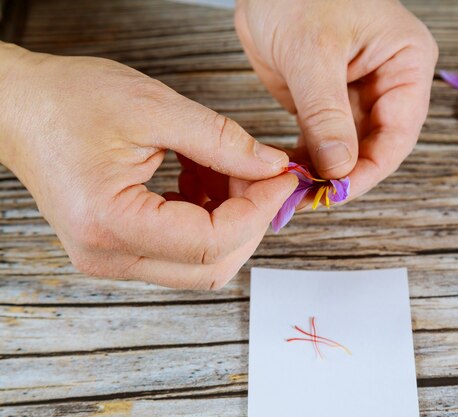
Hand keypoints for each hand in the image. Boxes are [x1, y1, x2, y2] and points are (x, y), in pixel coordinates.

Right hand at [0, 43, 296, 288]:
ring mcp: (113, 258)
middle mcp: (109, 256)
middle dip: (251, 219)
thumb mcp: (154, 109)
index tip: (282, 177)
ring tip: (227, 167)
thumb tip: (272, 167)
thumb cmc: (69, 102)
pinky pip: (183, 251)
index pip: (211, 242)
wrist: (20, 109)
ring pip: (202, 262)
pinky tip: (205, 178)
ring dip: (232, 219)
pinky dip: (209, 218)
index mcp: (110, 223)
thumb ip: (221, 141)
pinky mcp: (120, 250)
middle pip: (212, 265)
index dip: (259, 210)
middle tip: (261, 172)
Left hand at [235, 0, 437, 196]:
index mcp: (405, 63)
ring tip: (296, 190)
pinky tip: (289, 172)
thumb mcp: (313, 51)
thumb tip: (340, 168)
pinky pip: (322, 140)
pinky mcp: (325, 101)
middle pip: (374, 146)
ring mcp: (355, 93)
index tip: (337, 192)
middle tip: (312, 197)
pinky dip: (307, 158)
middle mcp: (386, 82)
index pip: (398, 133)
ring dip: (323, 171)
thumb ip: (327, 113)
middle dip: (344, 174)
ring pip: (347, 148)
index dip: (369, 169)